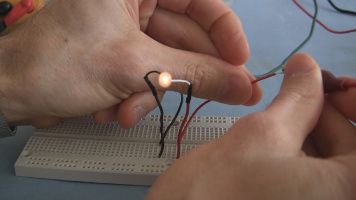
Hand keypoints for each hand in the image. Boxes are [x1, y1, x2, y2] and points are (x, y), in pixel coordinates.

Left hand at [0, 0, 260, 127]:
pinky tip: (113, 110)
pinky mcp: (120, 51)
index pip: (201, 0)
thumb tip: (245, 87)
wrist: (12, 92)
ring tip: (128, 111)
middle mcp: (134, 0)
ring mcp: (127, 28)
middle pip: (186, 36)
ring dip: (152, 93)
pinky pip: (148, 73)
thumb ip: (197, 75)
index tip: (240, 65)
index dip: (225, 32)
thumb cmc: (61, 64)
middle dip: (185, 75)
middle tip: (213, 100)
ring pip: (166, 61)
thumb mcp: (137, 67)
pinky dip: (136, 95)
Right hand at [145, 53, 355, 198]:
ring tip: (281, 116)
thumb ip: (298, 98)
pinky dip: (301, 154)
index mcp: (347, 192)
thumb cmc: (216, 191)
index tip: (331, 82)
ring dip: (312, 134)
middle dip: (328, 116)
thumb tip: (310, 68)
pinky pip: (313, 180)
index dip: (353, 101)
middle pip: (352, 148)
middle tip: (300, 92)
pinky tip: (277, 141)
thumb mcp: (263, 135)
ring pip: (332, 164)